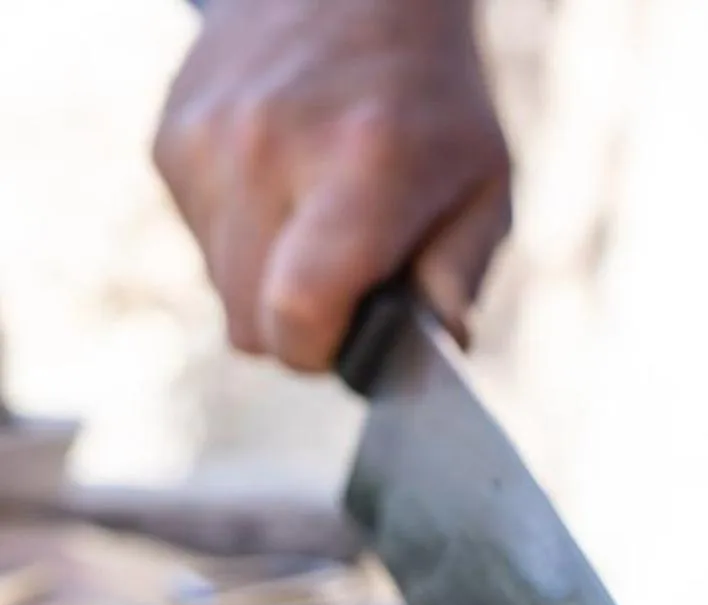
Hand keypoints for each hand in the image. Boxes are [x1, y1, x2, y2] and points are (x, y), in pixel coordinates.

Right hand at [154, 0, 511, 372]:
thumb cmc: (435, 98)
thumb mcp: (485, 185)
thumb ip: (460, 275)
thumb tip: (439, 350)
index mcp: (358, 170)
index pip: (298, 312)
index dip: (324, 352)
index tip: (357, 340)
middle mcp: (267, 152)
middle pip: (249, 323)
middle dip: (301, 331)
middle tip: (350, 292)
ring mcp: (206, 142)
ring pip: (218, 287)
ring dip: (268, 283)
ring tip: (320, 224)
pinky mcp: (170, 138)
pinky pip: (198, 240)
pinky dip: (242, 238)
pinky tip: (285, 189)